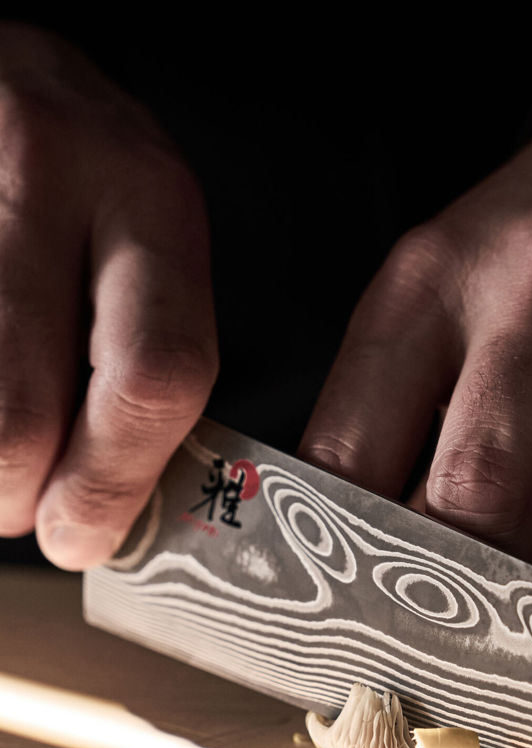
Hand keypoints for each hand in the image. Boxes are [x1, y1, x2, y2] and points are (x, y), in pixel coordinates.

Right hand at [0, 24, 216, 568]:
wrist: (1, 68)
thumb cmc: (85, 179)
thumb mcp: (144, 238)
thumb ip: (139, 348)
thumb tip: (112, 502)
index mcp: (152, 201)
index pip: (154, 374)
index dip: (115, 479)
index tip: (83, 535)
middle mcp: (54, 171)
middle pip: (24, 403)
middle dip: (16, 490)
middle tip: (18, 510)